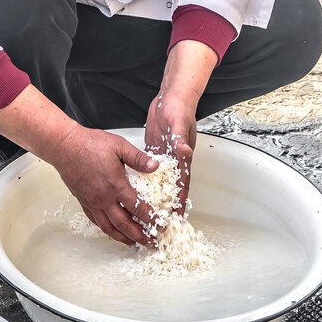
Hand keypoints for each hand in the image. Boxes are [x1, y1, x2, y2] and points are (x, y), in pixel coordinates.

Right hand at [52, 125, 158, 244]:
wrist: (65, 147)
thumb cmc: (90, 144)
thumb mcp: (119, 146)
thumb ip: (138, 158)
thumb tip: (155, 166)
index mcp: (116, 185)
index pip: (137, 208)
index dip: (151, 219)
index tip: (161, 226)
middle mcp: (104, 198)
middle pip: (124, 224)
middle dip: (139, 236)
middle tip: (150, 242)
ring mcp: (92, 202)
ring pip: (109, 227)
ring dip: (122, 238)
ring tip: (133, 243)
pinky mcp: (83, 202)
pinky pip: (96, 221)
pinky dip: (106, 229)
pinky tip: (112, 231)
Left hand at [145, 89, 196, 213]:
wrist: (172, 97)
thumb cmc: (178, 109)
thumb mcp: (179, 123)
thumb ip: (180, 139)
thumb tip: (184, 153)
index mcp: (181, 158)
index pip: (182, 185)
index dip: (179, 202)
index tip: (176, 218)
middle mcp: (174, 162)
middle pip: (171, 189)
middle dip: (167, 206)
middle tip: (160, 224)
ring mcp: (164, 158)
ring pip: (160, 183)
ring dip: (155, 198)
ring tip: (148, 214)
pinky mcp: (154, 152)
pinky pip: (149, 172)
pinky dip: (145, 183)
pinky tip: (137, 192)